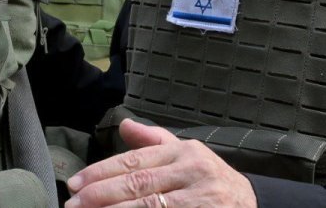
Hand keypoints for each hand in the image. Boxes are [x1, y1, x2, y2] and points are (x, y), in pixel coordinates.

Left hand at [65, 119, 256, 207]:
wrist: (252, 204)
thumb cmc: (210, 179)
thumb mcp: (186, 153)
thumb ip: (153, 141)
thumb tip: (123, 125)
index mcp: (184, 152)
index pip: (135, 161)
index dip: (102, 172)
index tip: (75, 183)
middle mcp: (193, 172)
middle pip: (139, 185)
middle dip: (101, 195)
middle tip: (73, 204)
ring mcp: (201, 200)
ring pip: (149, 207)